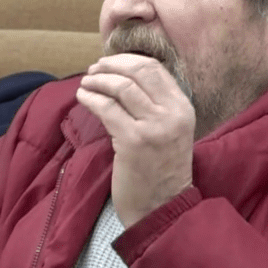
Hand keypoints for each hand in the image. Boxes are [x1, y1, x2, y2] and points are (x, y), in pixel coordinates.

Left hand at [76, 54, 193, 226]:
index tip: (109, 63)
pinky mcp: (133, 141)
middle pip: (138, 72)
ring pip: (121, 87)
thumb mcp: (169, 132)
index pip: (155, 68)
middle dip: (111, 66)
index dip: (128, 60)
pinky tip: (83, 97)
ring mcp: (153, 127)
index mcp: (183, 108)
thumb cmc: (160, 171)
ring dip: (98, 80)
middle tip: (94, 69)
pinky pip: (107, 108)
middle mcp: (172, 114)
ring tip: (86, 83)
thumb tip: (124, 77)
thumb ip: (156, 106)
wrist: (162, 207)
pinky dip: (91, 98)